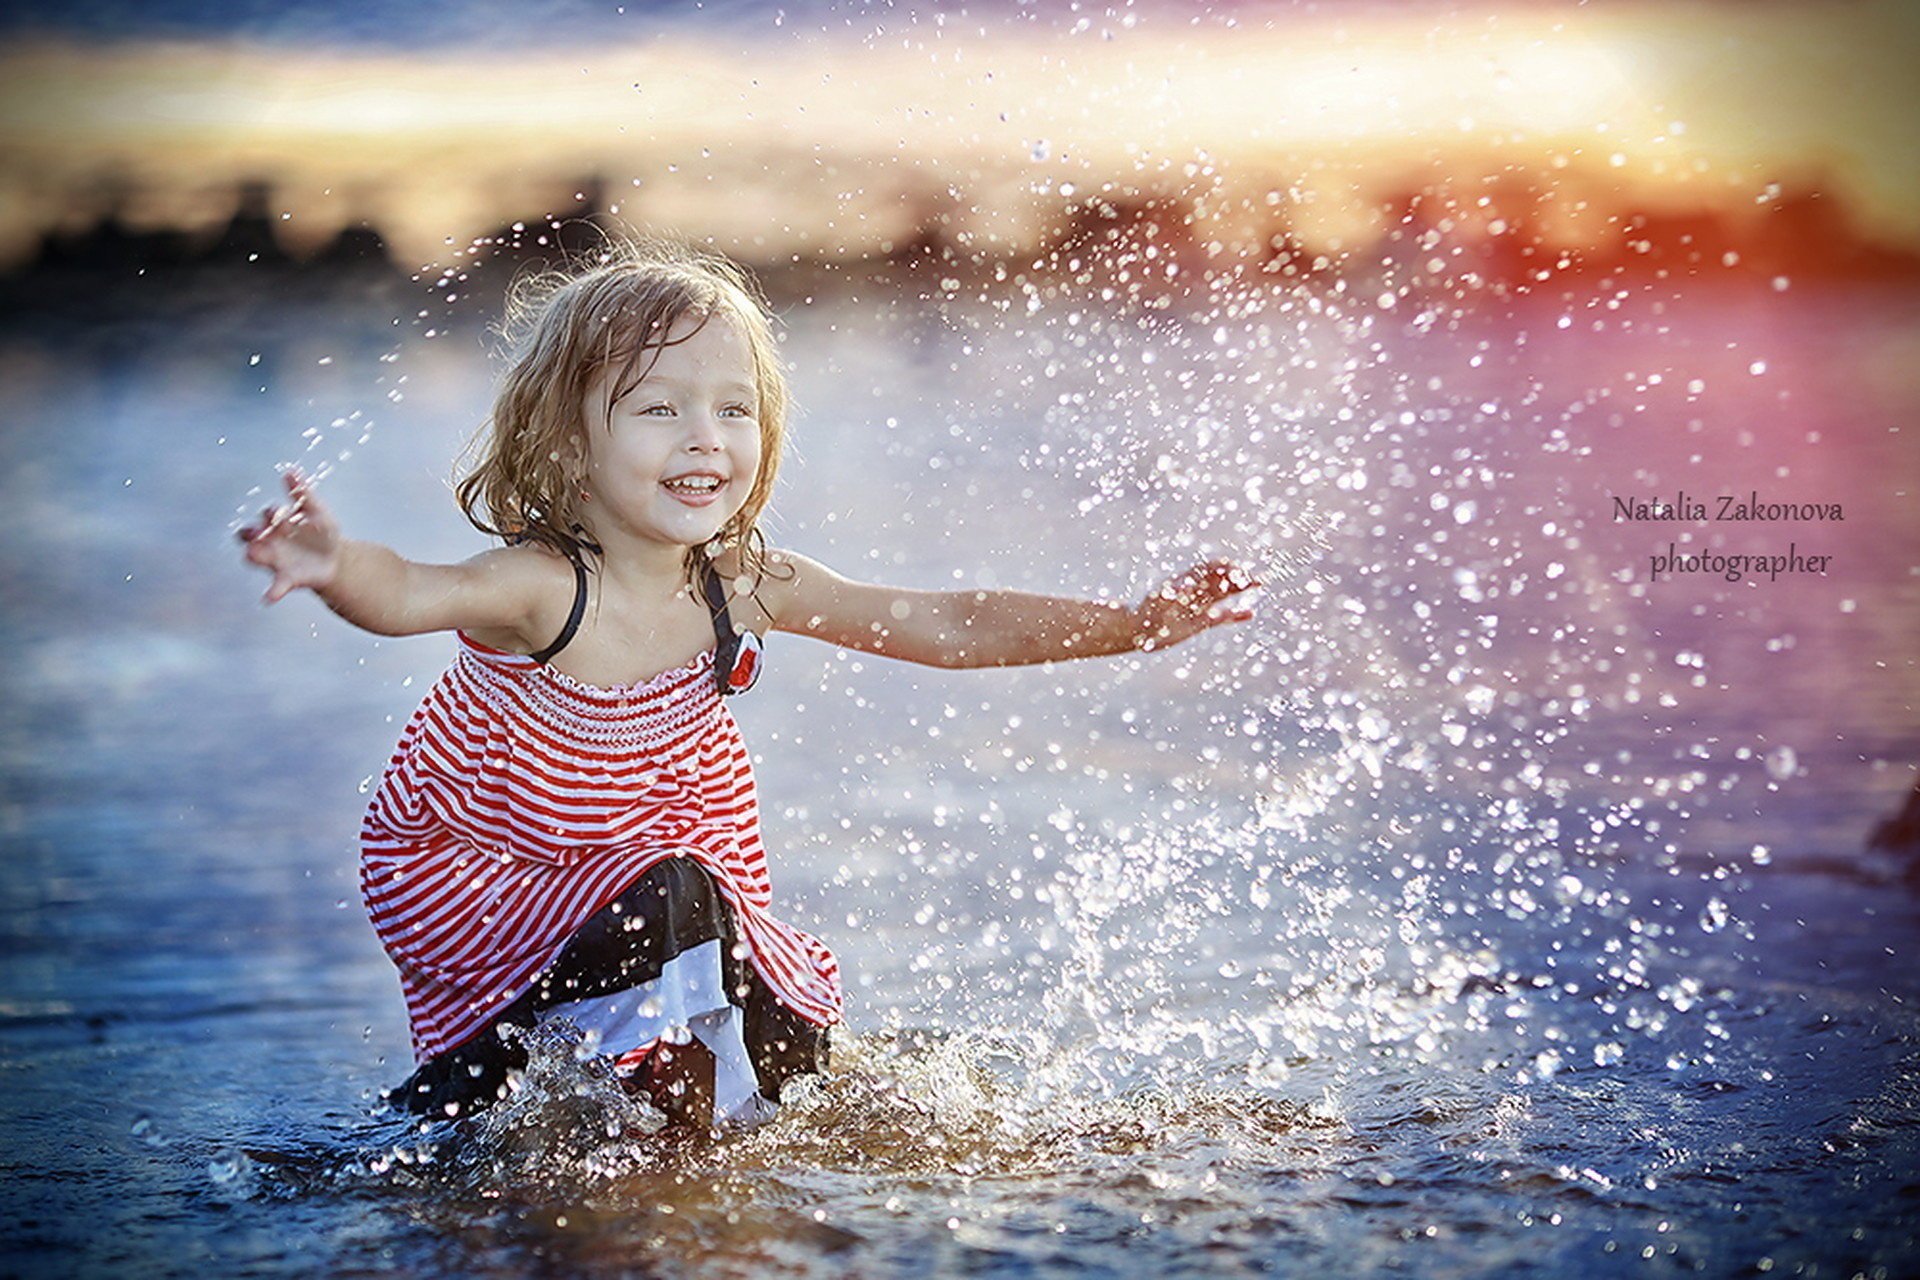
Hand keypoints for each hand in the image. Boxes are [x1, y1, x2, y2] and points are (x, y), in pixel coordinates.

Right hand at [238, 470, 342, 603]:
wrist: (337, 558)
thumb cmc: (322, 532)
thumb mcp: (317, 511)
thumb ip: (303, 493)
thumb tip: (290, 470)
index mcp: (277, 522)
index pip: (268, 515)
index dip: (272, 514)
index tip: (279, 512)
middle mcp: (269, 541)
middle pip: (248, 535)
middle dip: (250, 532)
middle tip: (257, 532)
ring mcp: (275, 560)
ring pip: (253, 557)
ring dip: (253, 555)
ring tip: (255, 554)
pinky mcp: (286, 579)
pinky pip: (275, 587)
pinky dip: (272, 592)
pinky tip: (269, 598)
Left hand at [1134, 559, 1260, 650]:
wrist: (1138, 630)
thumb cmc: (1146, 612)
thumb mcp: (1158, 600)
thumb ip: (1172, 594)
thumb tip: (1184, 587)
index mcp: (1187, 580)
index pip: (1210, 568)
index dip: (1224, 567)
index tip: (1237, 568)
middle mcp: (1196, 591)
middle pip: (1222, 579)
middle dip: (1239, 575)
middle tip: (1257, 575)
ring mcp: (1200, 606)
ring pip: (1226, 594)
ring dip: (1242, 588)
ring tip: (1261, 582)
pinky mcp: (1202, 622)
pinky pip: (1223, 617)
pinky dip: (1236, 615)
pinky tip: (1250, 613)